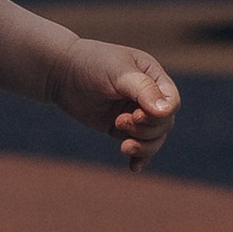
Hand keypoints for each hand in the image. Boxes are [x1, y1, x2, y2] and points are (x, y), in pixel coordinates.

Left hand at [51, 36, 179, 166]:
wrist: (60, 72)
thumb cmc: (90, 64)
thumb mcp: (118, 73)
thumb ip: (142, 89)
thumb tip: (167, 111)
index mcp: (153, 76)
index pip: (172, 102)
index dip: (160, 115)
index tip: (137, 116)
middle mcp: (148, 96)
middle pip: (164, 124)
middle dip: (146, 130)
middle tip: (121, 122)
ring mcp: (134, 112)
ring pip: (153, 138)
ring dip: (143, 146)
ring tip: (124, 145)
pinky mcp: (119, 127)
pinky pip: (137, 145)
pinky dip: (138, 157)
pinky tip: (134, 167)